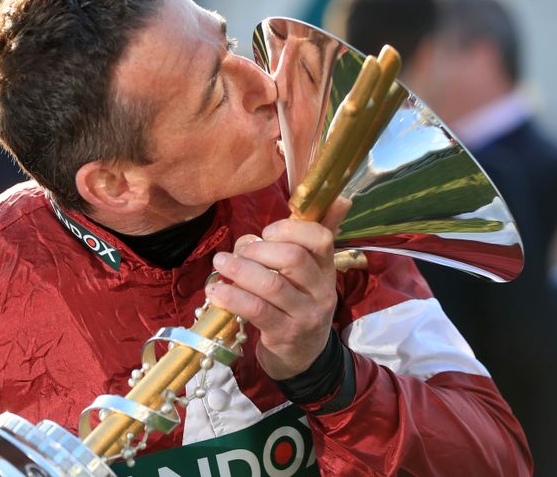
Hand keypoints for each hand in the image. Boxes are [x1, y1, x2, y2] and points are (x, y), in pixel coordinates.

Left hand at [207, 198, 349, 379]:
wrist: (302, 357)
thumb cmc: (297, 304)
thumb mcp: (310, 273)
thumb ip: (313, 237)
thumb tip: (341, 198)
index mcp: (327, 268)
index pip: (321, 239)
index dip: (289, 229)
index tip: (265, 233)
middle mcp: (321, 290)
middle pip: (293, 258)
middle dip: (258, 250)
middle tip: (237, 252)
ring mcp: (305, 315)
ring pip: (272, 285)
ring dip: (239, 271)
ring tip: (219, 265)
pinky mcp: (284, 334)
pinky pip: (256, 310)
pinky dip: (232, 297)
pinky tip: (215, 292)